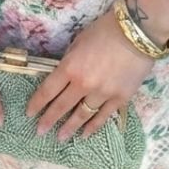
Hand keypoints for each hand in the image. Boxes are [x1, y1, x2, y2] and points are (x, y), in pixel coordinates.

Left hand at [25, 7, 157, 140]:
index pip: (48, 90)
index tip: (30, 113)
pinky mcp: (120, 99)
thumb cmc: (105, 31)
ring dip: (69, 128)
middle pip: (61, 107)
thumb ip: (70, 60)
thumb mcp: (79, 41)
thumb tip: (64, 74)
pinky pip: (103, 117)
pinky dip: (93, 127)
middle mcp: (83, 84)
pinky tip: (85, 134)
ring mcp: (102, 94)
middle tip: (39, 131)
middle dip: (48, 120)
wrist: (138, 33)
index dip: (37, 103)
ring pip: (81, 116)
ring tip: (60, 138)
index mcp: (70, 67)